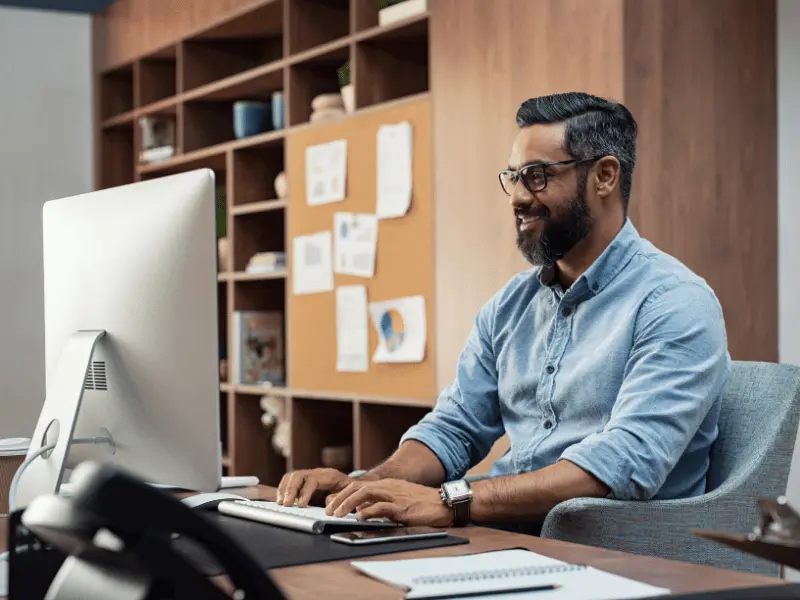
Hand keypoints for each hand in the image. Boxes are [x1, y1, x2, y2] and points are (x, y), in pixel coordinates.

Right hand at [276, 468, 350, 506]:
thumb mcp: (348, 495)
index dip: (305, 492)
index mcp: (329, 475)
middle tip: (286, 504)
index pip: (312, 480)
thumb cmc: (350, 491)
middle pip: (298, 475)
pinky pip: (290, 480)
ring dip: (284, 489)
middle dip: (290, 490)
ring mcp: (309, 475)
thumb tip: (326, 503)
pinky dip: (283, 489)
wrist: (352, 485)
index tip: (300, 505)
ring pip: (291, 476)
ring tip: (281, 503)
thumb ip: (337, 499)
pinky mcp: (304, 481)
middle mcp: (317, 472)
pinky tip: (282, 500)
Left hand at [325, 478, 451, 526]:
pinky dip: (367, 512)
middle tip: (328, 511)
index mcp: (387, 485)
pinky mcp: (401, 507)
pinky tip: (359, 518)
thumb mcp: (399, 499)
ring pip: (364, 494)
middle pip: (357, 488)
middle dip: (339, 499)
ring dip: (347, 504)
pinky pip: (381, 507)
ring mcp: (394, 495)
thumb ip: (381, 504)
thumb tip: (361, 512)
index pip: (358, 485)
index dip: (342, 494)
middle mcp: (388, 487)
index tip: (331, 505)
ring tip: (337, 514)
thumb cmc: (423, 503)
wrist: (444, 502)